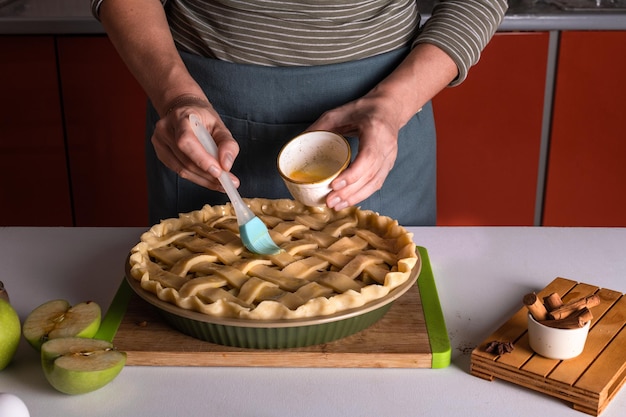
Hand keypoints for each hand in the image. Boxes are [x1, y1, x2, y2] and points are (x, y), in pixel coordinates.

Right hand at [151, 98, 240, 191]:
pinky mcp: (160, 153)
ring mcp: (159, 142)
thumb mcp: (219, 125)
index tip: (219, 172)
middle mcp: (165, 129)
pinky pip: (179, 171)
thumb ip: (227, 144)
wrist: (184, 110)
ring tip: (221, 184)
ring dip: (204, 180)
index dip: (202, 159)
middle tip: (229, 183)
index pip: (186, 140)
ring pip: (182, 169)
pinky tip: (208, 179)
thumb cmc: (203, 118)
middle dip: (208, 175)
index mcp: (180, 117)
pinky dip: (196, 178)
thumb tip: (226, 165)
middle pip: (185, 159)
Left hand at [307, 91, 403, 210]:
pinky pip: (377, 184)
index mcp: (376, 131)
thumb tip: (299, 142)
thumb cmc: (364, 109)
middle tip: (330, 201)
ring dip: (355, 197)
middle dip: (349, 192)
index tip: (334, 185)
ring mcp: (390, 157)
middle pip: (370, 175)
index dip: (352, 174)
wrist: (389, 108)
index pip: (368, 157)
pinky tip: (348, 201)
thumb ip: (320, 127)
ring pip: (375, 183)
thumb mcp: (339, 112)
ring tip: (336, 205)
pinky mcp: (389, 165)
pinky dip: (362, 195)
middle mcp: (387, 146)